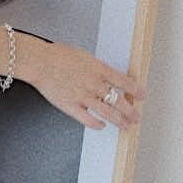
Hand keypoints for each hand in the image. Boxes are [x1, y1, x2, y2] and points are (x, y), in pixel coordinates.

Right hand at [17, 33, 145, 129]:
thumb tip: (106, 77)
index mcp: (99, 69)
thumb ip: (97, 68)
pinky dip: (97, 125)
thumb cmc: (58, 56)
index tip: (142, 95)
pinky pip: (88, 120)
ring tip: (126, 126)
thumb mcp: (85, 56)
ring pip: (107, 113)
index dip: (136, 90)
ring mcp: (83, 97)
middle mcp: (94, 84)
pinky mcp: (71, 106)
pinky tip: (102, 126)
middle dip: (131, 111)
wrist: (40, 62)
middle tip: (137, 117)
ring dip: (119, 121)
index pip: (124, 82)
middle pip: (119, 101)